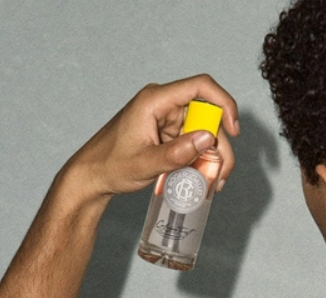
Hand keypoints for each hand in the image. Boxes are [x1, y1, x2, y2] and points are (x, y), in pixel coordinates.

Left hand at [63, 74, 238, 199]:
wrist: (92, 176)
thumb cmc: (110, 166)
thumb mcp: (145, 163)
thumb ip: (176, 152)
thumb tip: (206, 139)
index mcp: (155, 100)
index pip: (200, 87)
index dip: (223, 104)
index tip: (233, 129)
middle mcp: (163, 105)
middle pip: (206, 114)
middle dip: (219, 143)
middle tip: (222, 173)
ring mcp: (165, 119)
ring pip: (202, 130)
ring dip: (212, 155)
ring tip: (214, 182)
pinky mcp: (166, 133)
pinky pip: (192, 141)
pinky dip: (201, 158)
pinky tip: (202, 177)